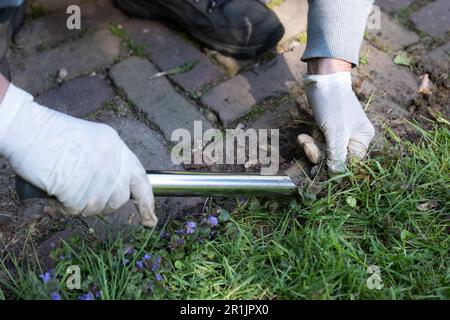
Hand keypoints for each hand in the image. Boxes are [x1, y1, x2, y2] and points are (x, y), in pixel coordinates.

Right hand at [0, 84, 156, 226]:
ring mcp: (98, 176)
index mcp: (117, 147)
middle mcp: (113, 162)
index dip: (146, 201)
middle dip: (102, 203)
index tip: (150, 219)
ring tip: (62, 184)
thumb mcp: (90, 141)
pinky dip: (62, 206)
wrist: (27, 129)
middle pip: (118, 199)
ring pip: (96, 207)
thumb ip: (105, 163)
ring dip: (78, 204)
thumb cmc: (52, 135)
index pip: (141, 179)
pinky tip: (54, 190)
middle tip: (80, 192)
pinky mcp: (79, 189)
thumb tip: (108, 190)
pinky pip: (75, 210)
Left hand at [304, 72, 374, 173]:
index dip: (335, 168)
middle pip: (335, 158)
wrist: (322, 79)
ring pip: (324, 151)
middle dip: (319, 155)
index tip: (318, 171)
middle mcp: (353, 138)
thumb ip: (337, 155)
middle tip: (307, 148)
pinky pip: (318, 143)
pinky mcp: (327, 129)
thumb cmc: (333, 104)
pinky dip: (310, 141)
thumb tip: (337, 175)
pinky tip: (303, 137)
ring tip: (303, 140)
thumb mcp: (336, 132)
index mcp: (362, 139)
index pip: (351, 163)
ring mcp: (340, 134)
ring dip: (311, 148)